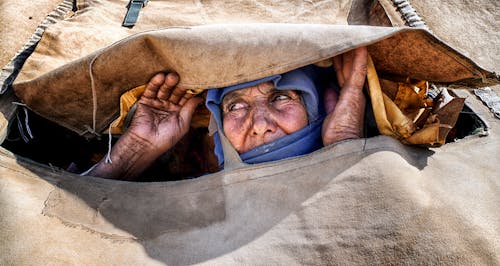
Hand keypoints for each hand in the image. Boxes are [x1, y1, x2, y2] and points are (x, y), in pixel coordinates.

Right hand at [87, 72, 201, 179]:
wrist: (146, 144)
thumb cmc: (166, 138)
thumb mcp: (182, 124)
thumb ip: (189, 109)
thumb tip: (199, 98)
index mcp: (179, 112)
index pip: (185, 98)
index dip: (190, 90)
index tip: (196, 81)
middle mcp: (168, 106)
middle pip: (175, 91)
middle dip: (179, 85)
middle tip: (183, 76)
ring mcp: (157, 103)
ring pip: (164, 89)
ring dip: (168, 82)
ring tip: (172, 76)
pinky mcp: (145, 101)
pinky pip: (151, 90)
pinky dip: (155, 83)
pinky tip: (160, 77)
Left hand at [322, 47, 366, 145]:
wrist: (341, 146)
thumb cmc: (336, 135)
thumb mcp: (330, 114)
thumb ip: (330, 100)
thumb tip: (328, 88)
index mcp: (347, 98)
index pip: (342, 75)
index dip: (339, 62)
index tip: (336, 50)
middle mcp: (353, 94)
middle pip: (347, 68)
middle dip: (344, 53)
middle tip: (341, 38)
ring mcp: (355, 93)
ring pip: (352, 67)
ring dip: (350, 52)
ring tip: (348, 36)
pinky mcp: (353, 95)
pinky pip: (358, 73)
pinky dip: (359, 60)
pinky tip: (361, 47)